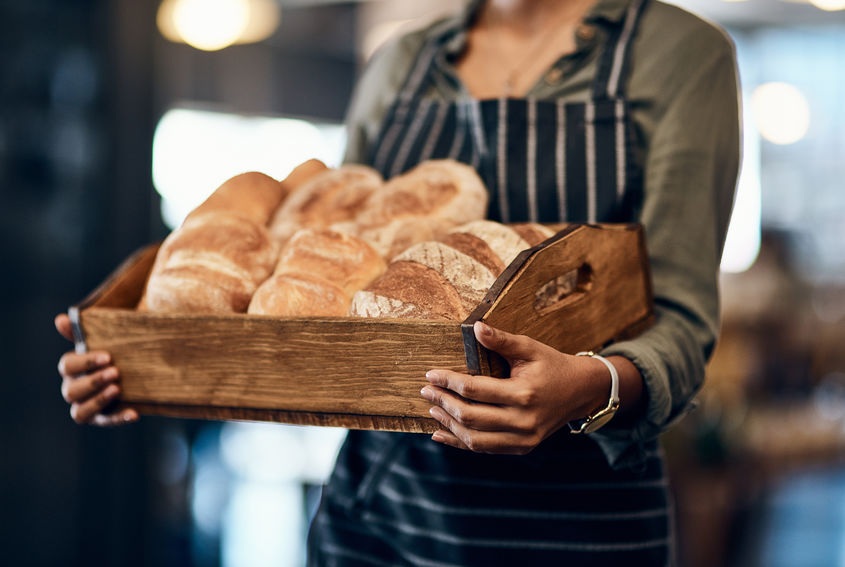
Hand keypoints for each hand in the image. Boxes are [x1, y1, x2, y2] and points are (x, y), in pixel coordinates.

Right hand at [55, 314, 137, 425]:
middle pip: (72, 391)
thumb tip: (61, 319)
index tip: (108, 356)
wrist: (135, 368)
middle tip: (115, 372)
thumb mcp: (102, 340)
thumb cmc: (113, 351)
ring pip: (80, 411)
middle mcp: (73, 389)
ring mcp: (86, 406)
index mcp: (71, 368)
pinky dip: (120, 418)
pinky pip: (107, 422)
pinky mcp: (102, 418)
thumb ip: (82, 332)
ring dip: (98, 400)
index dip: (86, 362)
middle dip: (93, 381)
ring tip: (117, 389)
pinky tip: (134, 413)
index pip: (67, 365)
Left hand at [420, 321, 638, 454]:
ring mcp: (523, 439)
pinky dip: (461, 442)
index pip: (475, 390)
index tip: (430, 374)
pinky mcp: (522, 448)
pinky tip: (441, 434)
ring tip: (432, 409)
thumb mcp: (530, 348)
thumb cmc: (552, 365)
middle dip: (444, 402)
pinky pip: (485, 449)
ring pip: (475, 439)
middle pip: (471, 417)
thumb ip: (502, 340)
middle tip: (426, 390)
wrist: (581, 391)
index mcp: (524, 394)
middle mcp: (523, 420)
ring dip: (449, 425)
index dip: (449, 381)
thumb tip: (476, 327)